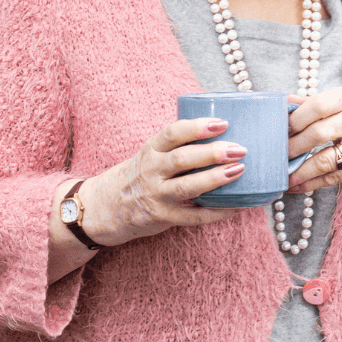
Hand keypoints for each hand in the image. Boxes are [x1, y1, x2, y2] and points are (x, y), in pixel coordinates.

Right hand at [78, 118, 246, 246]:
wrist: (102, 209)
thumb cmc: (137, 177)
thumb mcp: (149, 156)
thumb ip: (176, 148)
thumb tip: (223, 137)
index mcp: (151, 150)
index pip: (173, 133)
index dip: (198, 127)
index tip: (223, 123)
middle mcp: (151, 171)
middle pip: (183, 159)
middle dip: (213, 153)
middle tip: (240, 149)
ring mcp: (156, 195)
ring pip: (188, 186)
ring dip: (215, 178)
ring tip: (239, 170)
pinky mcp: (162, 217)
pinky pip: (194, 216)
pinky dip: (217, 212)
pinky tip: (236, 206)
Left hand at [284, 87, 341, 193]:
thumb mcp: (340, 103)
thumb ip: (311, 103)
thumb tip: (280, 102)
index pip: (318, 105)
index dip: (295, 118)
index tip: (280, 129)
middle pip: (319, 133)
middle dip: (294, 146)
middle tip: (278, 154)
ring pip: (325, 160)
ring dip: (300, 171)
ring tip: (283, 177)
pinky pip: (333, 177)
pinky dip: (310, 184)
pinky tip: (295, 186)